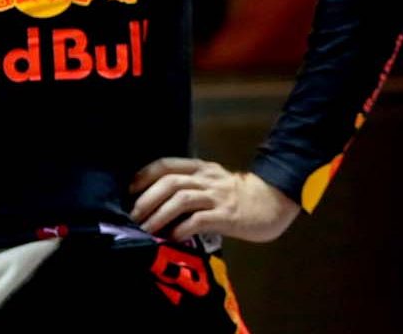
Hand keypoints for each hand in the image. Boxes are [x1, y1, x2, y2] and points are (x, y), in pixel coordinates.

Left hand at [130, 158, 299, 243]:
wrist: (272, 201)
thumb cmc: (239, 196)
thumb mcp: (214, 182)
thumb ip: (191, 187)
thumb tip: (157, 204)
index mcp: (202, 168)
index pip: (167, 165)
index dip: (145, 176)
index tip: (129, 191)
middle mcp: (207, 179)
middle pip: (170, 182)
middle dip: (147, 199)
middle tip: (134, 217)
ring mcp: (217, 197)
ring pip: (182, 198)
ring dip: (159, 214)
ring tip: (147, 230)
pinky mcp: (227, 215)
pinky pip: (199, 220)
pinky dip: (181, 228)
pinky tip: (173, 237)